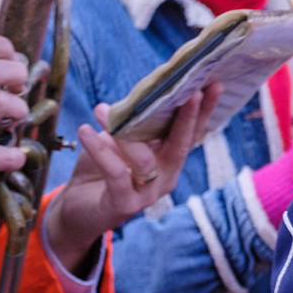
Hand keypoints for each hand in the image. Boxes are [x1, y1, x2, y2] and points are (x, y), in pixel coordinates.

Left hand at [41, 86, 220, 272]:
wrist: (78, 209)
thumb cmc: (100, 170)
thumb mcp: (119, 141)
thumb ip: (130, 123)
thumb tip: (130, 98)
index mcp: (169, 159)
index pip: (191, 132)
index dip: (204, 109)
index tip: (214, 83)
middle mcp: (166, 176)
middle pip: (182, 145)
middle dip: (189, 117)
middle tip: (194, 92)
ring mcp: (148, 194)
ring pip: (145, 160)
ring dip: (123, 133)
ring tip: (100, 111)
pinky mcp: (124, 205)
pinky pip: (115, 172)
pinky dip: (100, 150)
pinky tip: (85, 131)